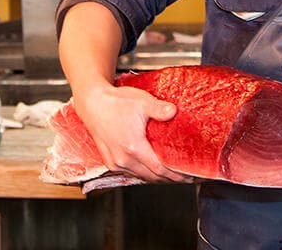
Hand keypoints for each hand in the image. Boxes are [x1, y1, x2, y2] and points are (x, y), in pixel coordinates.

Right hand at [74, 81, 192, 183]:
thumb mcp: (142, 102)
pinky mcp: (110, 161)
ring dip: (156, 177)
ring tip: (171, 175)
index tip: (188, 177)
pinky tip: (151, 169)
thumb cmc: (116, 102)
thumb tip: (174, 111)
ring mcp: (115, 162)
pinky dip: (143, 173)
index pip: (160, 169)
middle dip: (170, 179)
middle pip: (152, 177)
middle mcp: (123, 159)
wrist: (93, 103)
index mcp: (134, 147)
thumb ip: (160, 109)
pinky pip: (131, 173)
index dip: (176, 176)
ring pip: (141, 176)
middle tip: (185, 177)